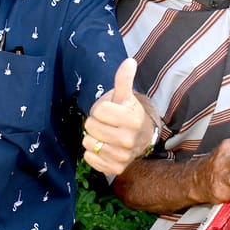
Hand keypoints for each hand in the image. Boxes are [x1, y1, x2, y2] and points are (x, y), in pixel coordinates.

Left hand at [81, 58, 156, 175]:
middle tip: (107, 124)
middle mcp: (129, 140)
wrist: (141, 138)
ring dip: (93, 138)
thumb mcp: (125, 97)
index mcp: (132, 120)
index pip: (98, 111)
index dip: (100, 109)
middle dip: (95, 123)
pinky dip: (92, 153)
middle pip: (90, 127)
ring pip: (88, 143)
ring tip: (105, 136)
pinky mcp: (115, 168)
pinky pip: (90, 159)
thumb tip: (129, 61)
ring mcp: (122, 156)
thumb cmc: (128, 114)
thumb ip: (124, 80)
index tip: (110, 112)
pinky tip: (103, 148)